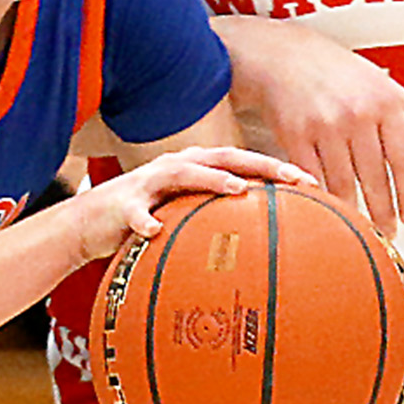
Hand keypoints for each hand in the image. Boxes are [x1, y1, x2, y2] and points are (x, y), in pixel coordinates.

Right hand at [64, 146, 310, 263]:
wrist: (88, 224)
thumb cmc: (145, 221)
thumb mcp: (185, 218)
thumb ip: (218, 221)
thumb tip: (265, 244)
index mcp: (195, 168)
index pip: (243, 163)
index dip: (278, 168)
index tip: (315, 183)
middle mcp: (175, 167)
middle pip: (224, 158)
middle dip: (260, 166)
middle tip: (294, 179)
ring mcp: (148, 182)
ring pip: (183, 174)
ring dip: (210, 179)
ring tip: (238, 189)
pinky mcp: (122, 203)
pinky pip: (135, 212)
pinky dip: (145, 220)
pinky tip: (155, 231)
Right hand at [229, 20, 403, 234]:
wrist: (285, 56)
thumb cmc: (338, 71)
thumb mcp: (384, 85)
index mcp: (384, 103)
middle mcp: (356, 115)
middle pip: (376, 176)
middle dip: (384, 210)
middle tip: (389, 232)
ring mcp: (324, 126)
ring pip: (344, 181)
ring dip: (354, 210)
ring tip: (362, 226)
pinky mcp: (295, 135)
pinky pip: (313, 175)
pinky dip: (323, 196)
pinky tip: (331, 209)